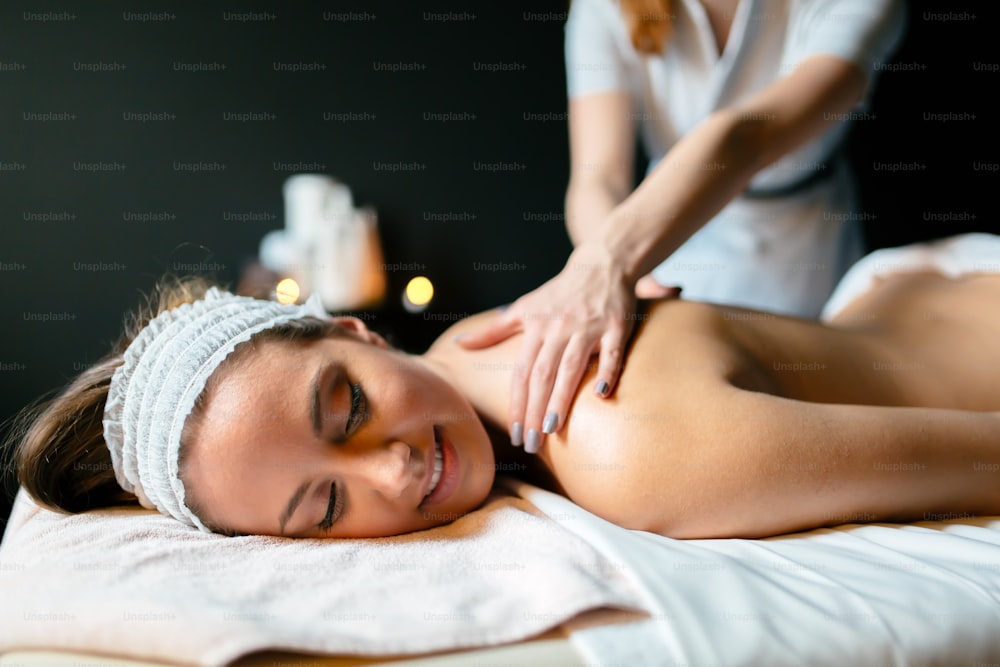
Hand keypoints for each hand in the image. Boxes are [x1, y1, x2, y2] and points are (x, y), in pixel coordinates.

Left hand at [455, 244, 677, 452]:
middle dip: (534, 411)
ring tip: (552, 428)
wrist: (601, 264)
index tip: (514, 433)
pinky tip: (601, 395)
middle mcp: (559, 328)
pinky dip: (608, 372)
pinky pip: (612, 353)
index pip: (521, 372)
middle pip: (542, 374)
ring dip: (561, 398)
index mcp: (536, 327)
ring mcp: (588, 328)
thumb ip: (492, 330)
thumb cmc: (559, 292)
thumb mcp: (523, 308)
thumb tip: (459, 345)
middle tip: (530, 443)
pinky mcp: (615, 326)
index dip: (516, 403)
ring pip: (571, 367)